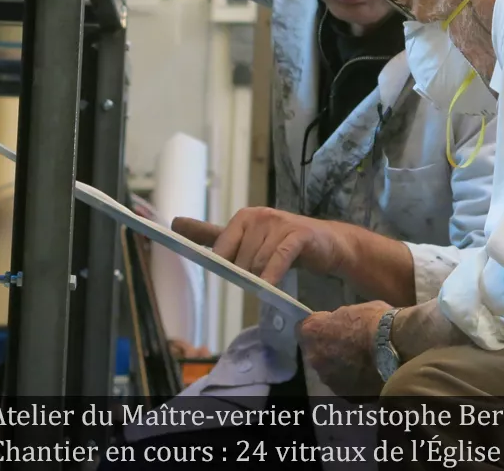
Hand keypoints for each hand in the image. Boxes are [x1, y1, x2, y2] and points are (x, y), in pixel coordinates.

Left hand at [171, 207, 347, 285]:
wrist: (329, 244)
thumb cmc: (283, 244)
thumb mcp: (246, 240)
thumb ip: (212, 235)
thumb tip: (174, 223)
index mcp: (243, 217)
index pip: (219, 245)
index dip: (220, 262)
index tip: (219, 269)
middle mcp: (259, 216)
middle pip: (239, 260)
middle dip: (247, 275)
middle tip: (262, 276)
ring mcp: (279, 223)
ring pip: (257, 263)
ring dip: (263, 278)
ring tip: (274, 277)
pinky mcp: (297, 235)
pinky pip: (277, 259)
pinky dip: (272, 275)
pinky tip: (270, 286)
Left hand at [297, 301, 390, 395]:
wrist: (396, 350)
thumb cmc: (376, 322)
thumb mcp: (353, 309)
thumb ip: (339, 320)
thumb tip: (339, 324)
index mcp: (312, 332)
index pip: (304, 328)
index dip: (319, 327)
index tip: (331, 326)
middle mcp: (314, 358)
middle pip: (316, 353)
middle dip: (328, 349)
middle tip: (349, 345)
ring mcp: (329, 380)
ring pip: (330, 372)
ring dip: (341, 367)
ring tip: (363, 362)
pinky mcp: (346, 395)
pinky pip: (347, 386)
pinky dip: (355, 381)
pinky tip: (370, 374)